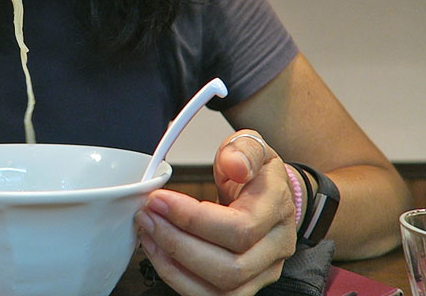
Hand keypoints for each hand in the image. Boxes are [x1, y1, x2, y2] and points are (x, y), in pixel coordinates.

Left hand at [134, 130, 296, 295]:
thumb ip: (243, 150)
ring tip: (148, 233)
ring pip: (221, 289)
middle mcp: (275, 248)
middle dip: (177, 243)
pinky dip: (177, 276)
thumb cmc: (255, 171)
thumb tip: (236, 164)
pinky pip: (209, 295)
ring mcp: (262, 272)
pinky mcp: (243, 285)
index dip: (193, 218)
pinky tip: (157, 252)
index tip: (159, 200)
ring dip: (173, 264)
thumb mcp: (251, 146)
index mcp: (277, 210)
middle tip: (148, 216)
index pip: (239, 228)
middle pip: (230, 268)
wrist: (267, 192)